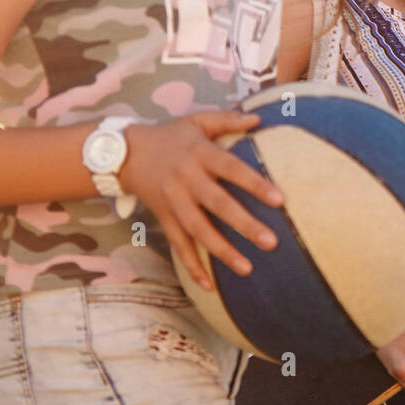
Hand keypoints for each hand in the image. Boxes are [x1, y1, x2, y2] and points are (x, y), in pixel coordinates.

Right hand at [119, 110, 282, 286]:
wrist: (124, 153)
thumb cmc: (170, 136)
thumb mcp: (196, 120)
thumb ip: (227, 119)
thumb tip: (258, 119)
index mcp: (200, 154)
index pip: (232, 169)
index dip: (255, 184)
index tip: (280, 200)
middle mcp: (187, 179)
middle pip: (218, 204)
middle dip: (245, 224)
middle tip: (271, 242)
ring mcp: (173, 202)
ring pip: (198, 230)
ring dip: (222, 251)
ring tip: (247, 268)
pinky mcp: (163, 218)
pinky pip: (178, 245)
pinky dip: (191, 266)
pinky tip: (208, 285)